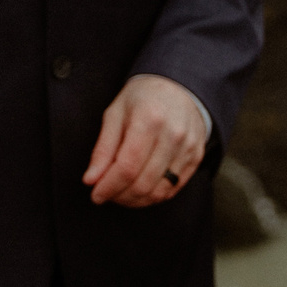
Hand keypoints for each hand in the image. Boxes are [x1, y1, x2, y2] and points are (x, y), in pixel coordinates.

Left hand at [82, 74, 205, 206]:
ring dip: (135, 200)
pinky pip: (173, 189)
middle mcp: (172, 135)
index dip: (109, 186)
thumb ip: (103, 149)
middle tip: (106, 193)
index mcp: (149, 119)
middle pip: (143, 183)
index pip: (127, 166)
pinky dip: (153, 196)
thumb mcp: (115, 114)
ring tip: (121, 194)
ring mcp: (187, 148)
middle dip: (120, 196)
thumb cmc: (142, 99)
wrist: (178, 86)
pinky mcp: (195, 157)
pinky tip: (139, 190)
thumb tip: (91, 180)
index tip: (95, 194)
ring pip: (159, 191)